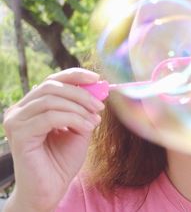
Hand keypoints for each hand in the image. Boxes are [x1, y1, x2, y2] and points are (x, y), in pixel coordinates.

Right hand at [2, 68, 104, 211]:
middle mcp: (20, 111)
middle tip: (100, 105)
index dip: (74, 75)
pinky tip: (87, 128)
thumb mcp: (79, 128)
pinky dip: (73, 119)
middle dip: (80, 93)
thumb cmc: (63, 160)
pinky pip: (50, 117)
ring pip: (51, 100)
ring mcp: (16, 121)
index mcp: (32, 106)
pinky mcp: (19, 135)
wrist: (51, 189)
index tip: (96, 78)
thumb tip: (99, 87)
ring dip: (79, 108)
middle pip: (51, 86)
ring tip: (95, 120)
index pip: (51, 81)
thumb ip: (84, 109)